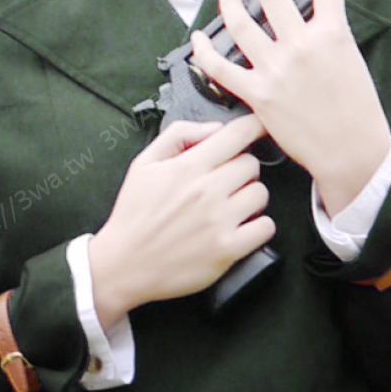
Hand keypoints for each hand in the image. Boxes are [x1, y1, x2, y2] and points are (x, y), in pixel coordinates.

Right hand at [88, 114, 274, 330]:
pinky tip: (242, 226)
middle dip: (242, 168)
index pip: (236, 135)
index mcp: (188, 167)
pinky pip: (265, 227)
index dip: (253, 127)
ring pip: (261, 193)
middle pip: (251, 164)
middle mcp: (206, 191)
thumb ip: (179, 135)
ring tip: (232, 204)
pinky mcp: (227, 250)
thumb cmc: (134, 214)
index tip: (259, 127)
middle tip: (227, 179)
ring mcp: (219, 221)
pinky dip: (259, 225)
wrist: (125, 264)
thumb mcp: (144, 163)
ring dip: (251, 196)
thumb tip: (215, 128)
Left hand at [189, 0, 390, 215]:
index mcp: (333, 34)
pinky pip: (221, 68)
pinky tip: (200, 38)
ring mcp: (276, 69)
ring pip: (241, 24)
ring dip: (230, 2)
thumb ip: (328, 34)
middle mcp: (302, 46)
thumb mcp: (352, 60)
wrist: (351, 152)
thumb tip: (312, 16)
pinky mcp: (258, 94)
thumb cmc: (357, 110)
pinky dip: (205, 51)